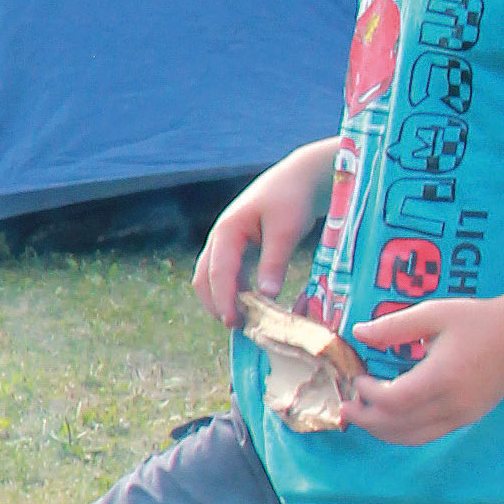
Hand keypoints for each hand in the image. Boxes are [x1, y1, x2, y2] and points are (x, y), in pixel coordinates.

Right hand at [193, 145, 332, 324]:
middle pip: (204, 277)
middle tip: (237, 326)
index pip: (218, 272)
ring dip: (223, 298)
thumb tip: (267, 295)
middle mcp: (220, 236)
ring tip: (243, 320)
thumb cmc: (293, 199)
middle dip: (216, 303)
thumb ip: (274, 261)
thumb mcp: (287, 230)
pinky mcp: (237, 245)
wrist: (299, 177)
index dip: (223, 299)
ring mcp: (226, 241)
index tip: (233, 322)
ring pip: (212, 276)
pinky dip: (233, 289)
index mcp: (227, 230)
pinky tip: (250, 303)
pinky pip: (226, 272)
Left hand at [343, 295, 503, 443]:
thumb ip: (394, 326)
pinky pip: (427, 435)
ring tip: (362, 416)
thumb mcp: (433, 313)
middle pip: (399, 425)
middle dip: (367, 419)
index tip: (357, 379)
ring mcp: (462, 416)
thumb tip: (359, 333)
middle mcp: (454, 403)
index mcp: (443, 376)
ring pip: (412, 437)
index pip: (396, 400)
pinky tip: (387, 419)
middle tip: (345, 407)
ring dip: (381, 431)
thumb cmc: (476, 320)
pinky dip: (402, 432)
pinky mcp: (466, 419)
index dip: (369, 395)